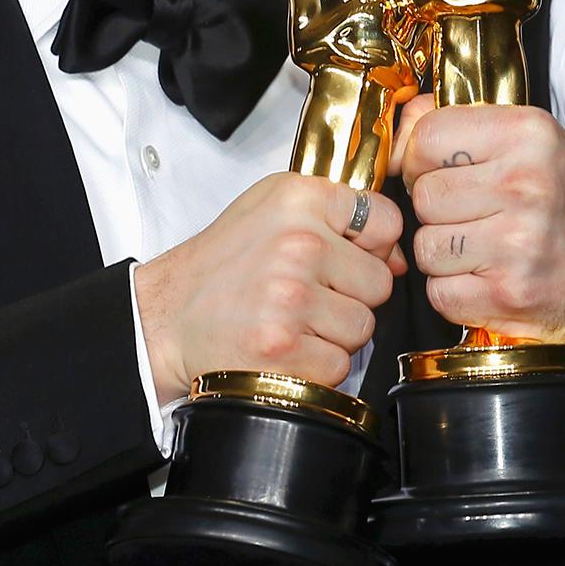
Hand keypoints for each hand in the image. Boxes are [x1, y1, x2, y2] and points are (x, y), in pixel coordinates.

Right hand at [134, 174, 405, 403]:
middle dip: (352, 296)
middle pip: (380, 282)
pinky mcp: (284, 347)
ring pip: (363, 327)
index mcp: (299, 199)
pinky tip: (285, 347)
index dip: (373, 245)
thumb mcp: (272, 209)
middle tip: (307, 295)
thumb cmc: (223, 264)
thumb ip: (336, 216)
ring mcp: (291, 297)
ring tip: (293, 321)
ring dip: (334, 334)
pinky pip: (340, 365)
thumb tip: (396, 257)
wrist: (167, 316)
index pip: (386, 220)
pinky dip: (316, 366)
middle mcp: (299, 243)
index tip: (346, 255)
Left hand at [394, 99, 564, 349]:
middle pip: (422, 196)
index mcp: (527, 134)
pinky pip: (439, 291)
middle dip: (436, 211)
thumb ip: (458, 125)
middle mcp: (525, 184)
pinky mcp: (508, 292)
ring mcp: (517, 243)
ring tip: (480, 247)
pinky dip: (454, 291)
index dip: (420, 159)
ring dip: (443, 254)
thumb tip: (396, 131)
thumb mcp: (525, 143)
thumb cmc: (560, 203)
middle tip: (472, 215)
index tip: (440, 171)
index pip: (427, 136)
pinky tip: (485, 278)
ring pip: (425, 246)